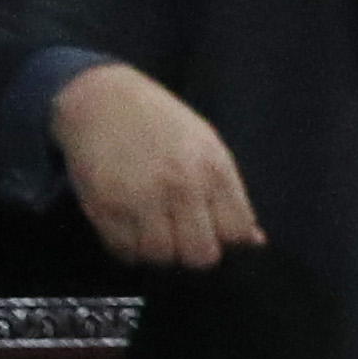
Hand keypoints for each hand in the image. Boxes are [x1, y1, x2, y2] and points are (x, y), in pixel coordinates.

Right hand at [48, 63, 264, 271]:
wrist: (102, 100)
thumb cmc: (163, 125)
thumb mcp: (208, 148)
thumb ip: (231, 196)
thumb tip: (254, 242)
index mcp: (214, 170)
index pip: (236, 233)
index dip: (228, 243)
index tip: (215, 235)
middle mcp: (181, 186)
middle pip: (201, 256)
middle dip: (194, 254)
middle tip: (183, 240)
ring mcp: (141, 198)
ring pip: (161, 258)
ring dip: (160, 254)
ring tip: (155, 234)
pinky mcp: (104, 206)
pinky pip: (123, 251)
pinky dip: (130, 250)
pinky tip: (131, 232)